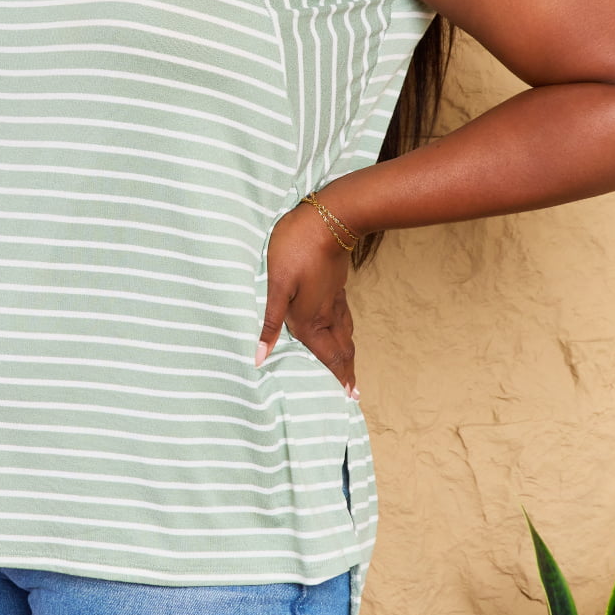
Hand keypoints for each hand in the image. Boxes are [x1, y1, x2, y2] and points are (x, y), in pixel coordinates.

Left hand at [254, 203, 358, 395]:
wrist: (329, 217)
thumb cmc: (296, 248)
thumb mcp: (276, 284)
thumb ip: (269, 322)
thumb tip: (260, 358)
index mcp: (310, 319)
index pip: (327, 357)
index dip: (337, 377)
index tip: (349, 396)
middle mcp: (326, 314)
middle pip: (341, 349)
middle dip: (346, 371)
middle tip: (354, 391)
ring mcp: (335, 298)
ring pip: (345, 333)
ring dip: (348, 353)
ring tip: (350, 366)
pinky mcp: (336, 284)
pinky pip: (344, 317)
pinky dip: (346, 332)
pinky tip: (342, 327)